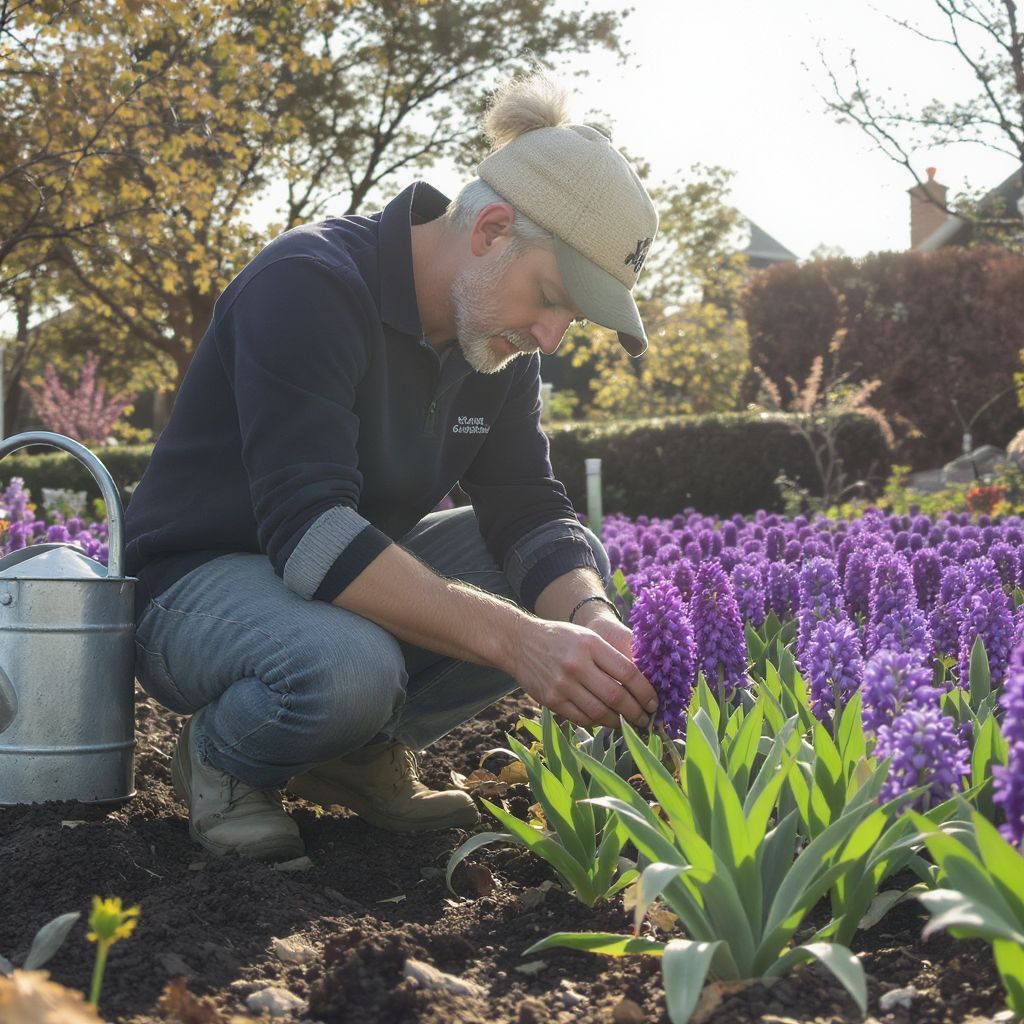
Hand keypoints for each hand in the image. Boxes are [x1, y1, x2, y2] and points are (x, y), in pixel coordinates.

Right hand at [506, 615, 658, 730]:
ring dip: (619, 723)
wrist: (520, 643)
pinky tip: (605, 721)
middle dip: (637, 713)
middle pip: (617, 697)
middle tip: (646, 720)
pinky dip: (597, 723)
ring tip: (629, 724)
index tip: (654, 702)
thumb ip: (612, 657)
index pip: (628, 673)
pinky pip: (582, 719)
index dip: (646, 692)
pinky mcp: (551, 700)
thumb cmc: (561, 639)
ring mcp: (562, 684)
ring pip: (600, 713)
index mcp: (591, 644)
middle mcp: (577, 664)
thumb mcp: (588, 638)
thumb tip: (643, 683)